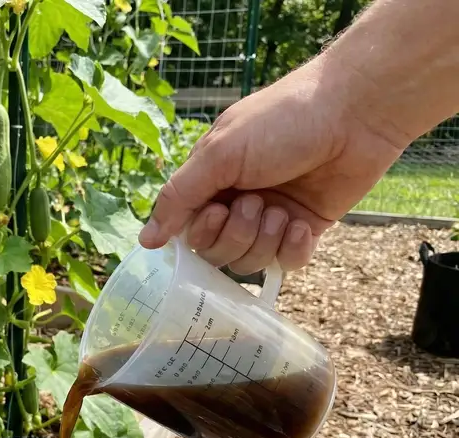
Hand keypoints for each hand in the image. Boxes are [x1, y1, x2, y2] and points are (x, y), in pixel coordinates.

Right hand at [137, 58, 406, 274]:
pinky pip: (286, 264)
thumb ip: (177, 198)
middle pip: (217, 253)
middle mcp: (237, 203)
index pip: (188, 232)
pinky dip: (292, 248)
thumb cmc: (281, 121)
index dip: (200, 232)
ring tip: (282, 209)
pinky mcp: (305, 229)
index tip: (217, 209)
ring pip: (251, 261)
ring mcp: (271, 218)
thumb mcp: (218, 154)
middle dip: (236, 234)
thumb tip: (145, 241)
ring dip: (264, 238)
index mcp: (211, 183)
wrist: (354, 112)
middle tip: (255, 202)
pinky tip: (302, 223)